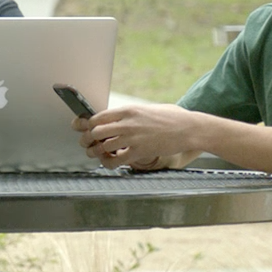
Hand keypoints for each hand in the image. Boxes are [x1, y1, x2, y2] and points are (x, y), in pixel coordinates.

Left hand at [72, 104, 194, 169]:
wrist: (189, 128)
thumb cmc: (171, 118)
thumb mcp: (147, 109)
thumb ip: (129, 114)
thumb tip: (112, 119)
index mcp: (127, 110)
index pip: (97, 117)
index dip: (86, 125)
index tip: (81, 128)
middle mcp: (127, 123)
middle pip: (95, 132)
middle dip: (86, 139)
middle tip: (86, 143)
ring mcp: (133, 138)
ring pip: (102, 147)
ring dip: (94, 152)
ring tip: (95, 153)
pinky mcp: (140, 151)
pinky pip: (115, 160)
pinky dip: (107, 163)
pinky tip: (109, 162)